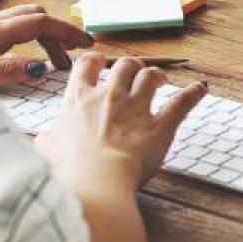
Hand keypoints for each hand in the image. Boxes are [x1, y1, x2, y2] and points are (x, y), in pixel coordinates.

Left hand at [0, 5, 93, 86]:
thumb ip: (7, 71)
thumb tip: (39, 67)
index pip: (40, 22)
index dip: (66, 31)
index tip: (85, 45)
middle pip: (36, 16)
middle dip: (59, 33)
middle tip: (72, 58)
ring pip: (24, 19)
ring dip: (45, 34)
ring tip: (54, 62)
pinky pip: (12, 26)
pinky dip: (30, 37)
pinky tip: (27, 57)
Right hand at [35, 53, 207, 188]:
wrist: (94, 179)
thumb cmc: (68, 169)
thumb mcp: (46, 152)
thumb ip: (47, 141)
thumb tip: (41, 141)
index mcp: (79, 99)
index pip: (87, 65)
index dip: (96, 61)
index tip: (100, 63)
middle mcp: (109, 96)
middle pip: (124, 65)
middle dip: (131, 66)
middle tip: (134, 73)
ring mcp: (137, 108)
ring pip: (151, 76)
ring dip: (157, 75)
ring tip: (161, 78)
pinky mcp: (160, 125)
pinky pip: (181, 103)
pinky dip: (193, 94)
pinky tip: (201, 88)